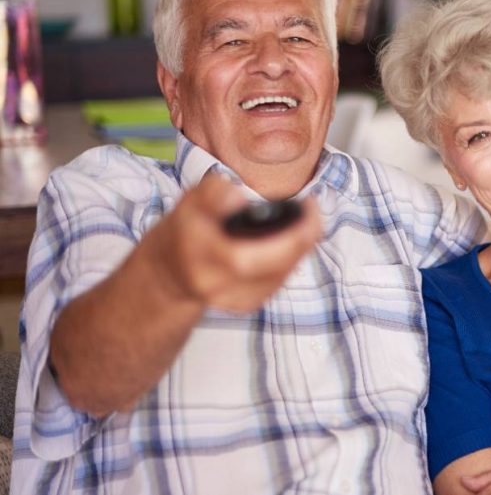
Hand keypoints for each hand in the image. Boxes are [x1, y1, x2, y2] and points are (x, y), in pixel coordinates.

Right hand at [144, 174, 321, 312]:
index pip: (247, 254)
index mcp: (201, 255)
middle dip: (303, 237)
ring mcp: (232, 299)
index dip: (287, 231)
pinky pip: (279, 282)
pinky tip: (295, 241)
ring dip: (301, 248)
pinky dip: (291, 260)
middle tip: (312, 211)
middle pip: (273, 267)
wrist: (169, 272)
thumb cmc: (185, 230)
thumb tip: (238, 199)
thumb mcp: (190, 202)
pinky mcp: (246, 304)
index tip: (307, 203)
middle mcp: (215, 283)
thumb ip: (212, 194)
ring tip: (307, 221)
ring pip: (281, 275)